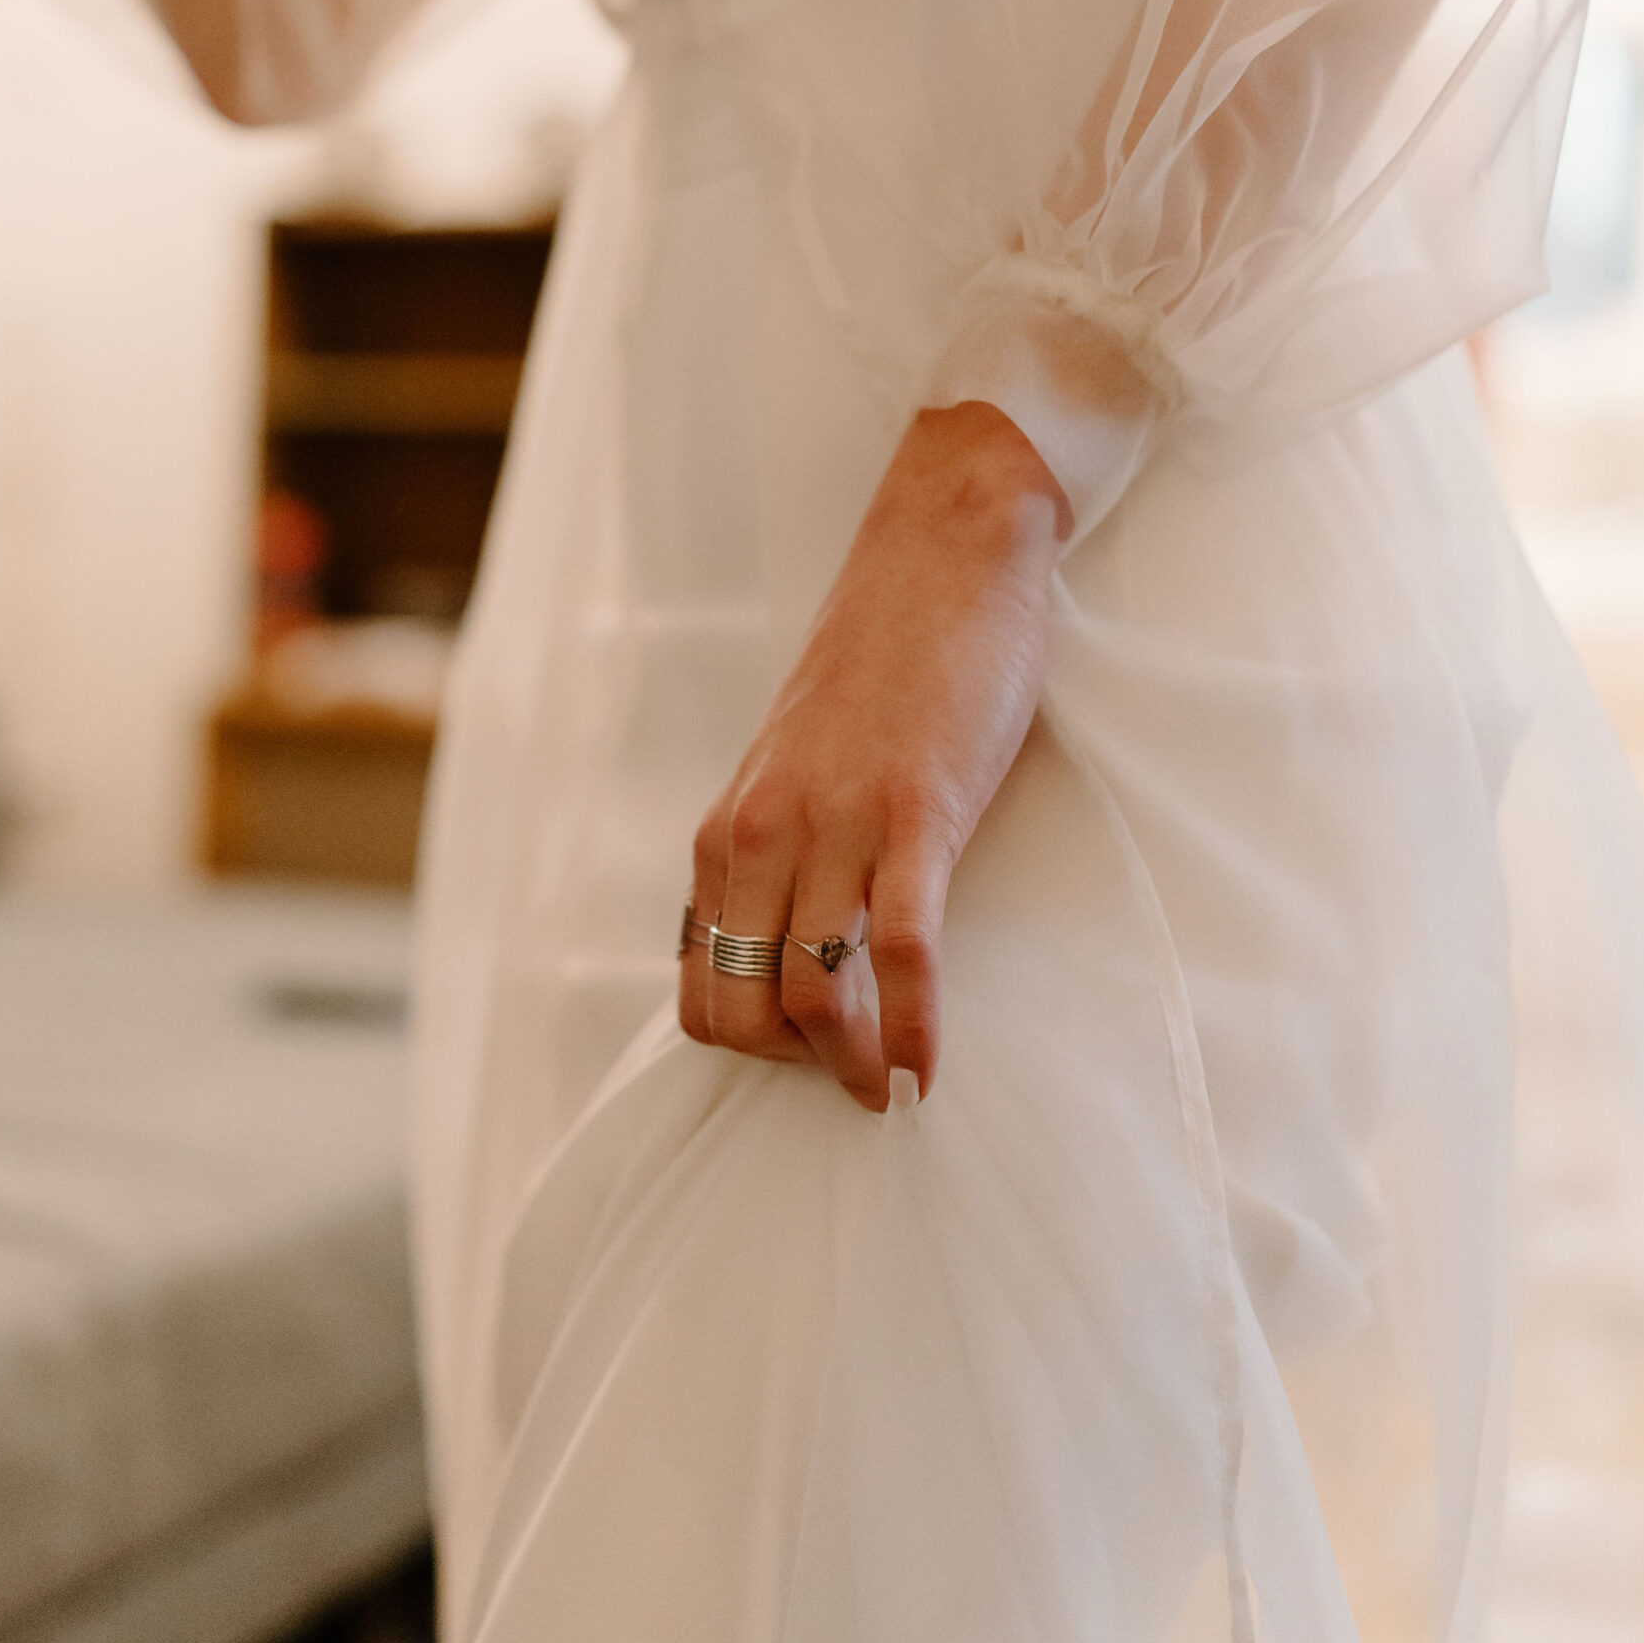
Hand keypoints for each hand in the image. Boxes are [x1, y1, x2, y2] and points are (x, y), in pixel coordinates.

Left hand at [680, 401, 1068, 1111]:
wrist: (944, 554)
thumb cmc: (884, 665)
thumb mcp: (801, 768)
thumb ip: (784, 849)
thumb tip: (796, 943)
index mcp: (727, 829)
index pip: (699, 984)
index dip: (746, 1046)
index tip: (807, 1060)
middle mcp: (761, 832)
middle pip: (740, 1007)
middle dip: (795, 1069)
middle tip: (854, 1084)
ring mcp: (835, 823)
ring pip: (809, 991)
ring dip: (852, 1064)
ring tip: (890, 1088)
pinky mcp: (913, 812)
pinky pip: (897, 952)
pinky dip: (911, 1028)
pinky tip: (928, 1067)